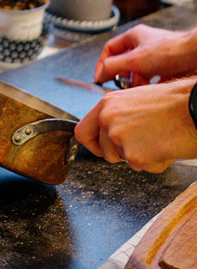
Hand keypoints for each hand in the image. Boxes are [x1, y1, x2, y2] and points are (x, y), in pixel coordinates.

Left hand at [74, 76, 196, 172]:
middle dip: (123, 154)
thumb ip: (117, 116)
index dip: (92, 145)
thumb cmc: (171, 103)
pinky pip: (144, 168)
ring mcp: (120, 139)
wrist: (192, 109)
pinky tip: (165, 145)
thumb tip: (109, 132)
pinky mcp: (135, 156)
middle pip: (105, 153)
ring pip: (125, 161)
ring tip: (157, 139)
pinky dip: (156, 162)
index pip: (82, 132)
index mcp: (107, 105)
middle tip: (144, 142)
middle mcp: (109, 121)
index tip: (100, 149)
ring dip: (140, 157)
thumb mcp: (134, 100)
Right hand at [93, 25, 196, 85]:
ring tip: (141, 88)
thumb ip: (112, 67)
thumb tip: (100, 75)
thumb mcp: (133, 59)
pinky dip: (151, 86)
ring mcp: (157, 56)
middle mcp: (145, 44)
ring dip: (138, 83)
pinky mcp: (168, 67)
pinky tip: (153, 90)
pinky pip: (154, 79)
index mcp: (134, 36)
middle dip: (124, 76)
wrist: (194, 57)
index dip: (103, 63)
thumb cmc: (170, 51)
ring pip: (140, 72)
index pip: (110, 49)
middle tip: (122, 85)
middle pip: (125, 62)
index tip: (100, 77)